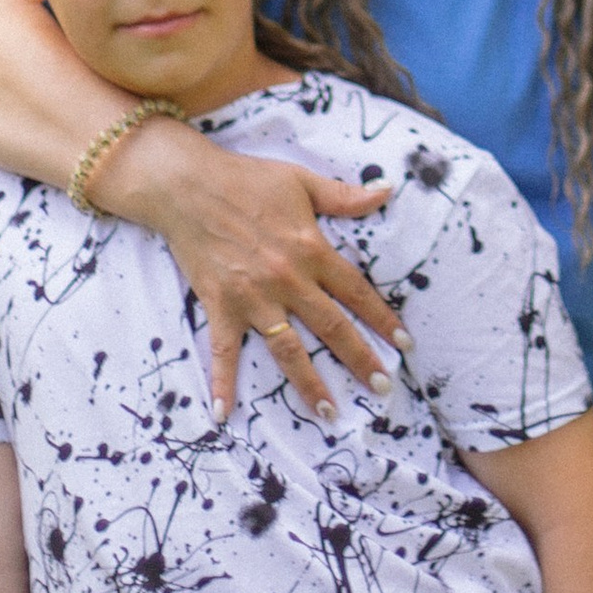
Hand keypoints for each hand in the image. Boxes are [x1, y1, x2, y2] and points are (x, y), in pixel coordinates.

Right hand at [96, 125, 404, 421]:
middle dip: (360, 360)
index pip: (356, 291)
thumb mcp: (301, 181)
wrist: (187, 186)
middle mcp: (288, 280)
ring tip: (329, 413)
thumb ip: (345, 196)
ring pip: (288, 349)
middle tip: (383, 388)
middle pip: (332, 327)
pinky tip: (224, 413)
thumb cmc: (245, 179)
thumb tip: (388, 190)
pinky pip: (223, 351)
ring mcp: (253, 298)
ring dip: (309, 383)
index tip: (405, 344)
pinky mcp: (220, 306)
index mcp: (311, 249)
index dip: (383, 318)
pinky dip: (223, 382)